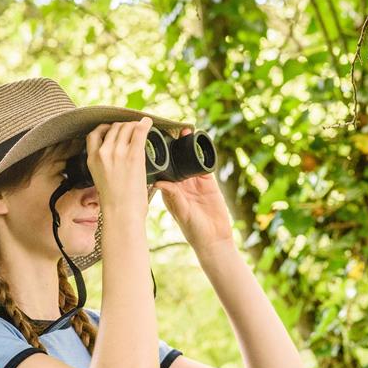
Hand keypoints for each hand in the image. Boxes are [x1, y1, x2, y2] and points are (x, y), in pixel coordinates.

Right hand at [85, 118, 153, 218]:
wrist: (122, 212)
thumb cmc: (115, 201)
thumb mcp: (100, 178)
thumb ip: (104, 164)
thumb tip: (116, 156)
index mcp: (92, 159)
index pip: (94, 133)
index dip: (105, 127)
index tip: (113, 128)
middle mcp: (103, 153)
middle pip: (113, 128)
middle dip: (124, 126)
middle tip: (132, 129)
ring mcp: (118, 153)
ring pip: (126, 127)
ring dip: (135, 125)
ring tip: (141, 127)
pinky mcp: (134, 156)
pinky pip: (139, 132)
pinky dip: (145, 124)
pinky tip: (149, 122)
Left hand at [153, 127, 233, 253]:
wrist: (214, 239)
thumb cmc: (193, 230)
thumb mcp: (182, 212)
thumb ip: (174, 197)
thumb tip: (159, 182)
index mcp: (170, 191)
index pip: (163, 169)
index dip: (159, 156)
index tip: (154, 142)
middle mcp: (181, 185)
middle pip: (176, 160)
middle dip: (173, 146)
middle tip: (170, 129)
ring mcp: (195, 183)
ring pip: (189, 160)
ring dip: (188, 146)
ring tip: (185, 130)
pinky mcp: (209, 183)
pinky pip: (204, 165)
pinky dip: (203, 154)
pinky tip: (201, 142)